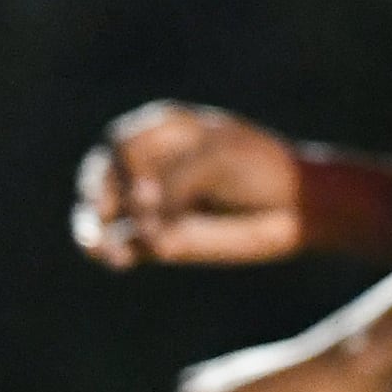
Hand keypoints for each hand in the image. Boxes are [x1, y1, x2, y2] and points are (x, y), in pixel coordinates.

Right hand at [73, 103, 308, 269]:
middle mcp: (149, 164)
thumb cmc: (261, 169)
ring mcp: (151, 202)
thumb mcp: (219, 160)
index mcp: (162, 132)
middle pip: (101, 178)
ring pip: (102, 214)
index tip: (147, 195)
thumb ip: (176, 182)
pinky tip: (120, 259)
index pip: (120, 147)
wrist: (296, 208)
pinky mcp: (157, 238)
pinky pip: (121, 243)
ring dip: (95, 229)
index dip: (123, 171)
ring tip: (104, 249)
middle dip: (101, 199)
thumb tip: (140, 222)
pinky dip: (113, 251)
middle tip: (112, 218)